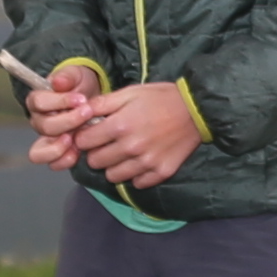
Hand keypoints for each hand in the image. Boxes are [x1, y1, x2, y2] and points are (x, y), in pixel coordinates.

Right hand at [21, 60, 105, 167]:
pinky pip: (54, 164)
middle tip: (88, 113)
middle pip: (45, 127)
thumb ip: (67, 76)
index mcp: (38, 101)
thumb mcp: (77, 75)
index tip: (81, 99)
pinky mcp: (59, 152)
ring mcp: (47, 139)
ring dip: (59, 148)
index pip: (39, 102)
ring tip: (76, 139)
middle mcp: (39, 122)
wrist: (90, 100)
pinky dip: (65, 160)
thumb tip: (57, 82)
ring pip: (39, 152)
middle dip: (69, 121)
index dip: (59, 102)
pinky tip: (79, 152)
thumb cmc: (79, 86)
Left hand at [62, 79, 202, 186]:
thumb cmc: (160, 98)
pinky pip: (137, 183)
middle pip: (95, 162)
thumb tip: (79, 114)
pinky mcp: (160, 172)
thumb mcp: (129, 92)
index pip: (83, 142)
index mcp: (119, 125)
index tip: (91, 134)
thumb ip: (101, 104)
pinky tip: (140, 161)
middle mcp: (130, 148)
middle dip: (96, 153)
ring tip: (123, 154)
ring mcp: (146, 163)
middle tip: (107, 144)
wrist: (196, 109)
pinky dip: (135, 175)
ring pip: (113, 177)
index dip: (84, 137)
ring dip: (113, 166)